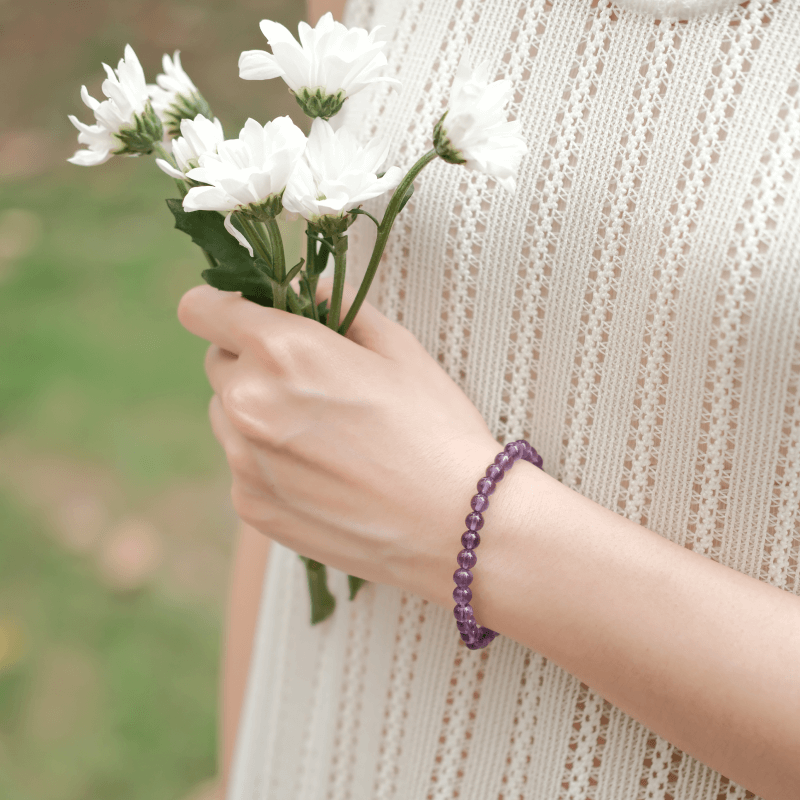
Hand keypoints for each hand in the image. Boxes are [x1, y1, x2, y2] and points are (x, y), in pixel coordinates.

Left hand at [176, 276, 501, 602]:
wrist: (457, 524)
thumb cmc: (436, 428)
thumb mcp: (397, 347)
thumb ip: (338, 304)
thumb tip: (304, 288)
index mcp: (281, 350)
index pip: (201, 309)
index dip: (222, 306)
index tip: (249, 317)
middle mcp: (247, 403)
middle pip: (218, 362)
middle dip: (252, 361)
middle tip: (310, 381)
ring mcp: (243, 461)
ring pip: (226, 415)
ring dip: (256, 412)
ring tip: (321, 434)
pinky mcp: (251, 506)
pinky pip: (242, 463)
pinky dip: (269, 460)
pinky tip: (324, 473)